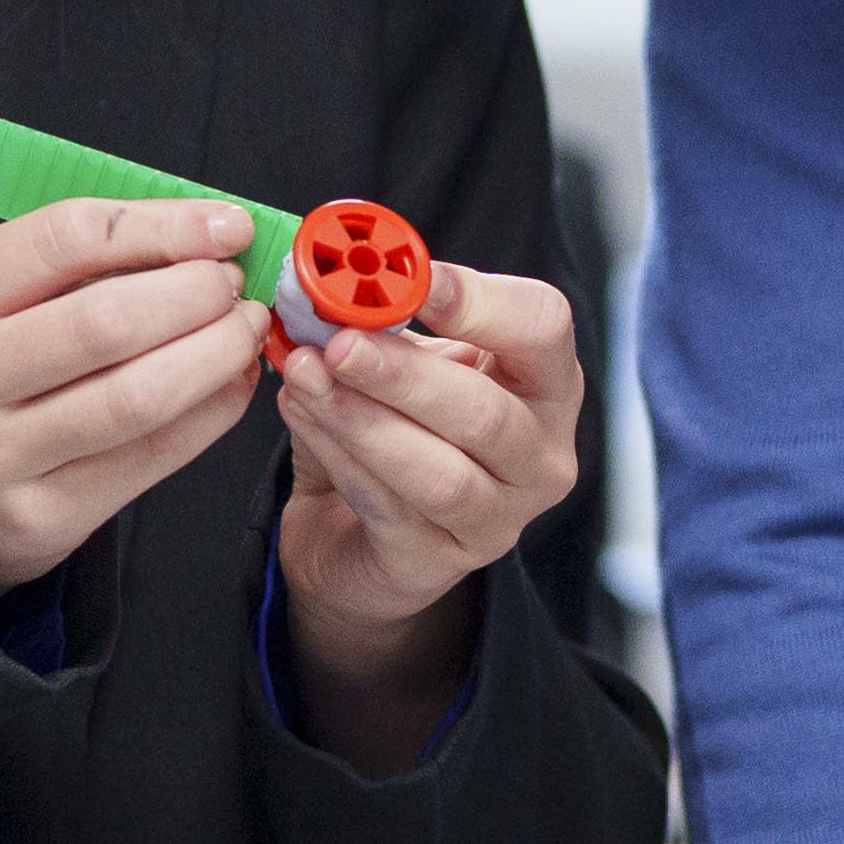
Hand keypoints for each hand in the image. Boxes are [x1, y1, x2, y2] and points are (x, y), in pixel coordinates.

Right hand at [0, 198, 269, 599]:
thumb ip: (76, 263)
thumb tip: (202, 234)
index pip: (65, 241)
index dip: (162, 228)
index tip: (225, 227)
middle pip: (107, 322)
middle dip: (195, 293)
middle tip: (233, 284)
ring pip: (137, 398)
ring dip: (214, 354)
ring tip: (243, 329)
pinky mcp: (41, 518)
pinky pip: (150, 457)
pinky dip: (210, 413)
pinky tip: (229, 383)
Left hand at [272, 260, 581, 772]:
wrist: (358, 539)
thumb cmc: (398, 429)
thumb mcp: (402, 364)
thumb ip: (380, 326)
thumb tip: (325, 285)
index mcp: (544, 384)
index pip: (544, 329)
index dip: (483, 303)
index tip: (418, 279)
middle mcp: (540, 457)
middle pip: (488, 413)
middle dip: (405, 373)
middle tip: (340, 341)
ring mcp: (497, 520)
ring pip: (439, 472)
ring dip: (362, 418)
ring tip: (304, 375)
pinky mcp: (437, 564)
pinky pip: (387, 506)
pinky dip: (337, 453)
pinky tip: (299, 413)